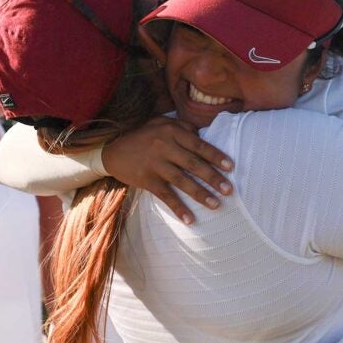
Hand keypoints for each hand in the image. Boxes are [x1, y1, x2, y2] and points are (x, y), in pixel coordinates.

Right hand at [103, 116, 233, 223]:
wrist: (112, 149)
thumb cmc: (143, 136)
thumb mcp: (161, 123)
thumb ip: (183, 127)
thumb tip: (205, 134)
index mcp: (171, 131)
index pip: (199, 145)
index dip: (215, 156)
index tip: (231, 167)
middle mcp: (164, 147)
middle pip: (193, 164)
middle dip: (213, 177)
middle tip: (229, 190)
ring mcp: (154, 164)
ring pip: (181, 181)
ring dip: (200, 194)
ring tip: (216, 204)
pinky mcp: (146, 179)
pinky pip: (165, 196)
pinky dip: (177, 208)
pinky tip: (190, 219)